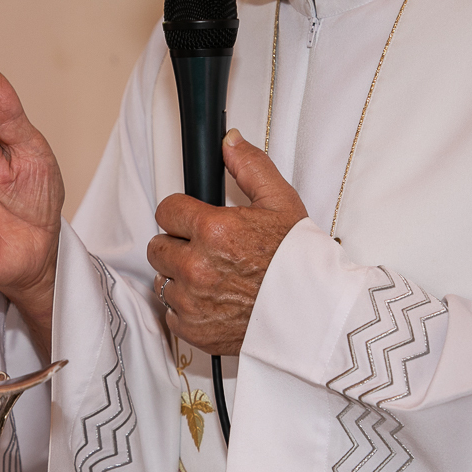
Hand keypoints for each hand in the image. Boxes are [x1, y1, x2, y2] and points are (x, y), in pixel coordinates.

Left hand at [148, 129, 308, 354]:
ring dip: (180, 278)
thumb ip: (250, 167)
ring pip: (163, 281)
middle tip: (205, 251)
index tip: (193, 222)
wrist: (314, 313)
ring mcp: (192, 301)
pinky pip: (172, 314)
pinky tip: (212, 302)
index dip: (181, 214)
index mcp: (212, 231)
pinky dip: (187, 310)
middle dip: (176, 246)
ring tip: (212, 278)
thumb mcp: (281, 203)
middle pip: (157, 247)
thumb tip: (230, 141)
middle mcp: (196, 267)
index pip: (166, 211)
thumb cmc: (299, 261)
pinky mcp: (193, 329)